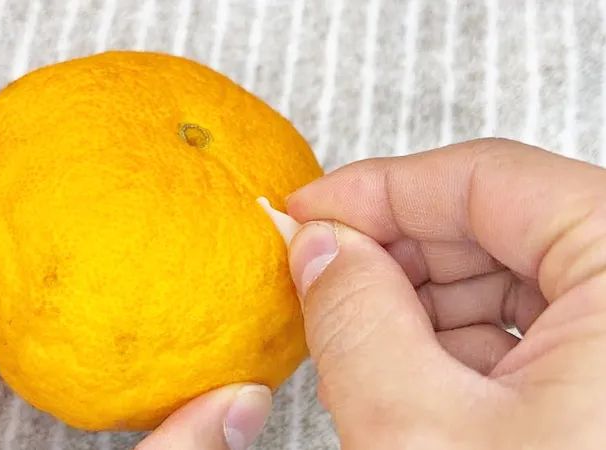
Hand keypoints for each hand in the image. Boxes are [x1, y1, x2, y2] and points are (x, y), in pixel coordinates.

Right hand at [287, 139, 605, 448]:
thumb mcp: (419, 431)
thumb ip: (356, 319)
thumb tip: (322, 248)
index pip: (488, 178)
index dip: (378, 189)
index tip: (312, 208)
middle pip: (500, 223)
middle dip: (397, 252)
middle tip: (325, 273)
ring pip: (510, 276)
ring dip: (420, 303)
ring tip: (359, 339)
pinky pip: (534, 329)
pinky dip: (458, 344)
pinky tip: (409, 374)